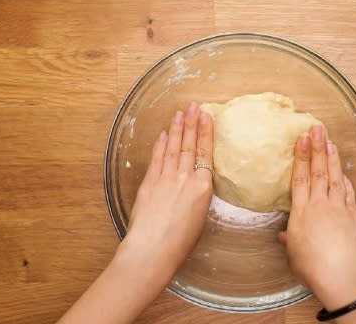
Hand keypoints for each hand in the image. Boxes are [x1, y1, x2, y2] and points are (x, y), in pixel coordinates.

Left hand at [118, 102, 213, 279]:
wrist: (153, 250)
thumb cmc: (180, 243)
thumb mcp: (200, 217)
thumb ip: (198, 196)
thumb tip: (195, 185)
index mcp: (203, 188)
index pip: (205, 153)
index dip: (205, 133)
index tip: (206, 116)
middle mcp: (185, 178)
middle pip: (189, 145)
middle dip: (191, 124)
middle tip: (193, 106)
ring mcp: (166, 178)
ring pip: (173, 148)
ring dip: (176, 129)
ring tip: (179, 113)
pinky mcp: (149, 183)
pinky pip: (157, 159)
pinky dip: (160, 145)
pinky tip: (163, 135)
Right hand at [279, 125, 355, 310]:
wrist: (339, 273)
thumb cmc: (311, 266)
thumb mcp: (293, 254)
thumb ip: (289, 240)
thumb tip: (283, 236)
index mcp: (301, 212)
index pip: (299, 179)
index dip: (300, 157)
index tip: (300, 139)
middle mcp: (320, 205)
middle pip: (317, 172)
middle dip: (317, 149)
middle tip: (317, 129)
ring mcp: (339, 209)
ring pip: (334, 178)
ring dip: (332, 159)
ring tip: (330, 142)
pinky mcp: (354, 217)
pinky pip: (349, 194)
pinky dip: (346, 182)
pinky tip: (344, 173)